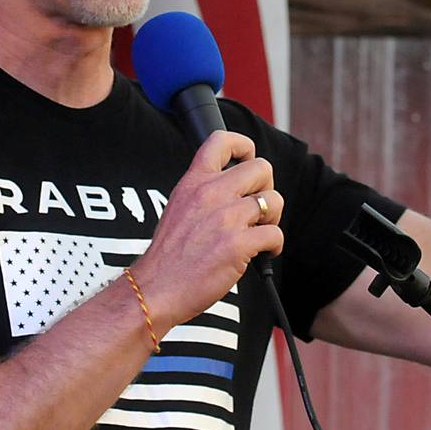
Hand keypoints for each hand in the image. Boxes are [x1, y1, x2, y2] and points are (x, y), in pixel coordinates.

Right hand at [131, 131, 282, 329]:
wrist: (154, 289)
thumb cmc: (168, 257)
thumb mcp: (178, 209)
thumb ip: (203, 194)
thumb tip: (235, 192)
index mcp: (193, 182)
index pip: (221, 141)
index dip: (244, 146)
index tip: (247, 161)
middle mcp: (210, 193)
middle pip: (261, 168)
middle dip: (267, 188)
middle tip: (257, 209)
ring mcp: (225, 218)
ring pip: (274, 200)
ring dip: (273, 218)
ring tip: (259, 233)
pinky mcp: (237, 244)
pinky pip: (275, 234)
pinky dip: (275, 245)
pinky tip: (263, 253)